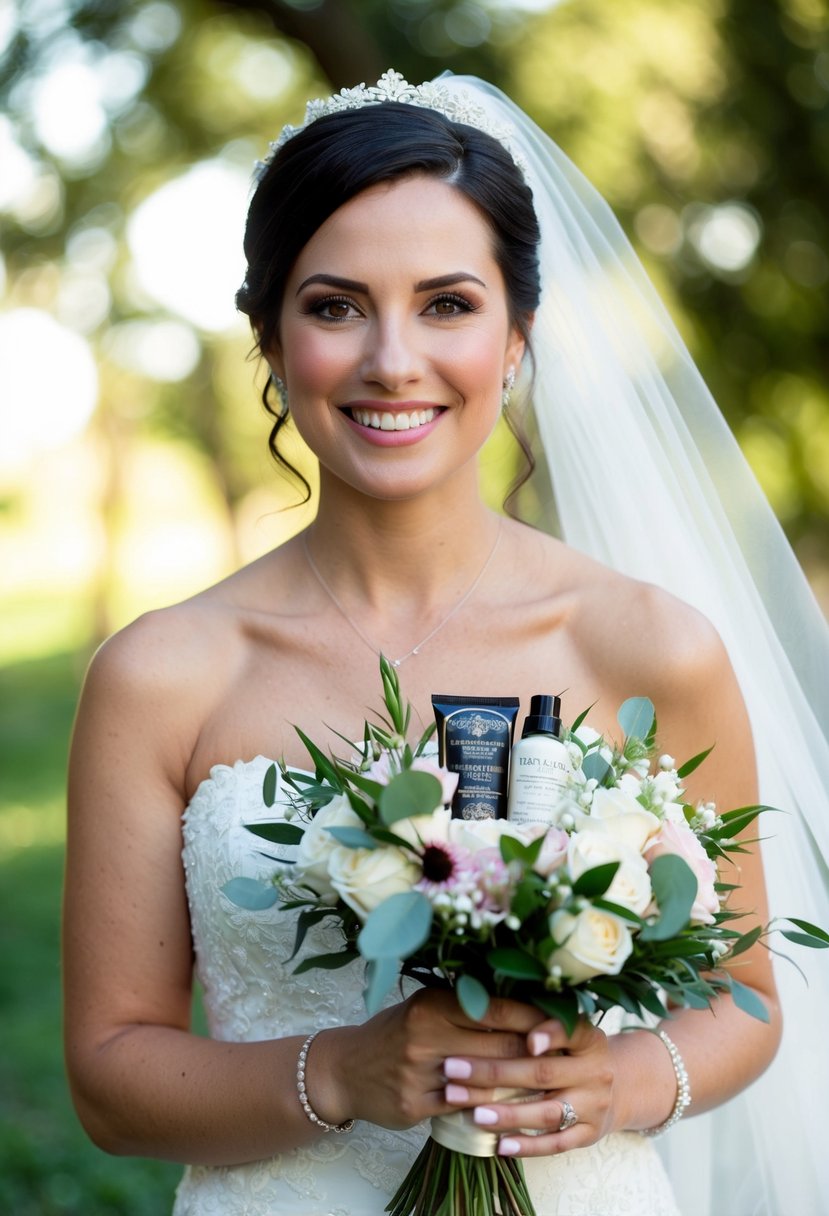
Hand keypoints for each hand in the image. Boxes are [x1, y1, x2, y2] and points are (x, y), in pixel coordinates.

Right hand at [320, 989, 545, 1130]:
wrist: (345, 1069)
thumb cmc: (396, 1032)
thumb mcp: (426, 1008)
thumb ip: (466, 1006)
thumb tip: (524, 1003)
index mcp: (432, 1003)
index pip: (495, 1009)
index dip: (532, 1019)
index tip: (559, 1024)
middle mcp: (425, 1034)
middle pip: (496, 1045)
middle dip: (533, 1052)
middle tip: (561, 1055)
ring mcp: (418, 1072)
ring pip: (485, 1081)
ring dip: (516, 1084)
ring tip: (545, 1083)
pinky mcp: (414, 1105)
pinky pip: (464, 1108)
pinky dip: (488, 1108)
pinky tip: (508, 1106)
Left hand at [442, 1016, 615, 1156]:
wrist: (617, 1087)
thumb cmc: (574, 1051)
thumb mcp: (568, 1030)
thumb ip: (536, 1020)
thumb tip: (481, 1005)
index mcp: (589, 1039)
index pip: (570, 1032)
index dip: (550, 1033)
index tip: (525, 1039)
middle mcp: (595, 1072)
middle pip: (542, 1073)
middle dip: (494, 1072)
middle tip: (452, 1069)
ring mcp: (594, 1106)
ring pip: (548, 1112)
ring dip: (508, 1114)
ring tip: (474, 1113)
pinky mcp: (588, 1134)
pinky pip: (556, 1144)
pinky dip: (528, 1145)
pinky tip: (499, 1144)